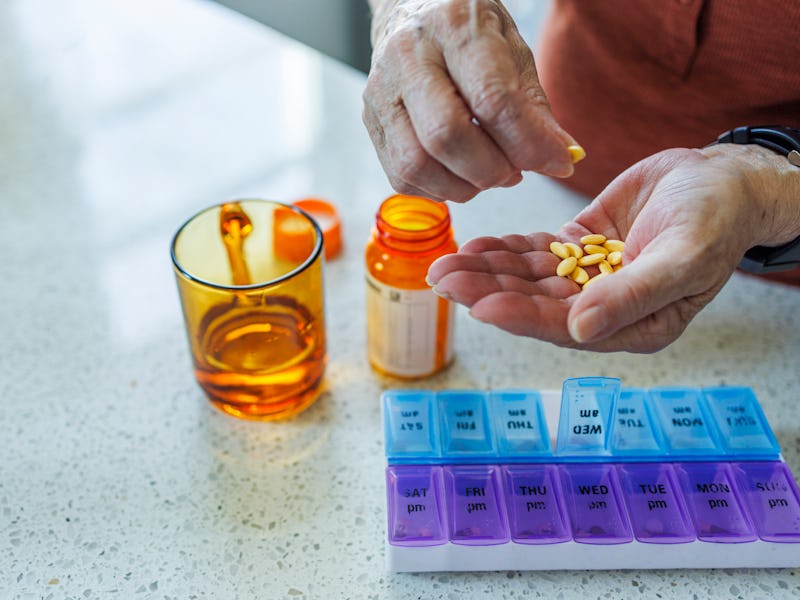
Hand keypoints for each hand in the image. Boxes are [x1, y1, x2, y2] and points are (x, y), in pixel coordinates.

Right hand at [363, 0, 577, 202]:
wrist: (411, 12)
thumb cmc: (466, 33)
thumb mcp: (513, 52)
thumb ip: (535, 108)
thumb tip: (562, 158)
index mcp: (453, 27)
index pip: (492, 100)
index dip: (528, 143)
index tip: (556, 163)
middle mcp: (408, 56)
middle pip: (445, 136)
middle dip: (491, 170)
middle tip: (515, 172)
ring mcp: (381, 92)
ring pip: (416, 163)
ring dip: (462, 186)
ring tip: (488, 174)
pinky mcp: (371, 122)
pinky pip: (401, 175)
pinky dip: (437, 188)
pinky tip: (458, 173)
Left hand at [427, 146, 796, 351]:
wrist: (721, 179)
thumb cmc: (717, 220)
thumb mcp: (685, 258)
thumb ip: (633, 296)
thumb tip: (580, 331)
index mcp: (632, 325)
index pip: (565, 326)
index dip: (521, 316)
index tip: (481, 305)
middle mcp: (603, 307)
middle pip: (535, 302)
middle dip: (488, 291)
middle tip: (443, 278)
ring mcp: (587, 276)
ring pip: (528, 277)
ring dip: (488, 270)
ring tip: (446, 263)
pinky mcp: (578, 246)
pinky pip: (535, 251)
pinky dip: (506, 248)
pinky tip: (476, 245)